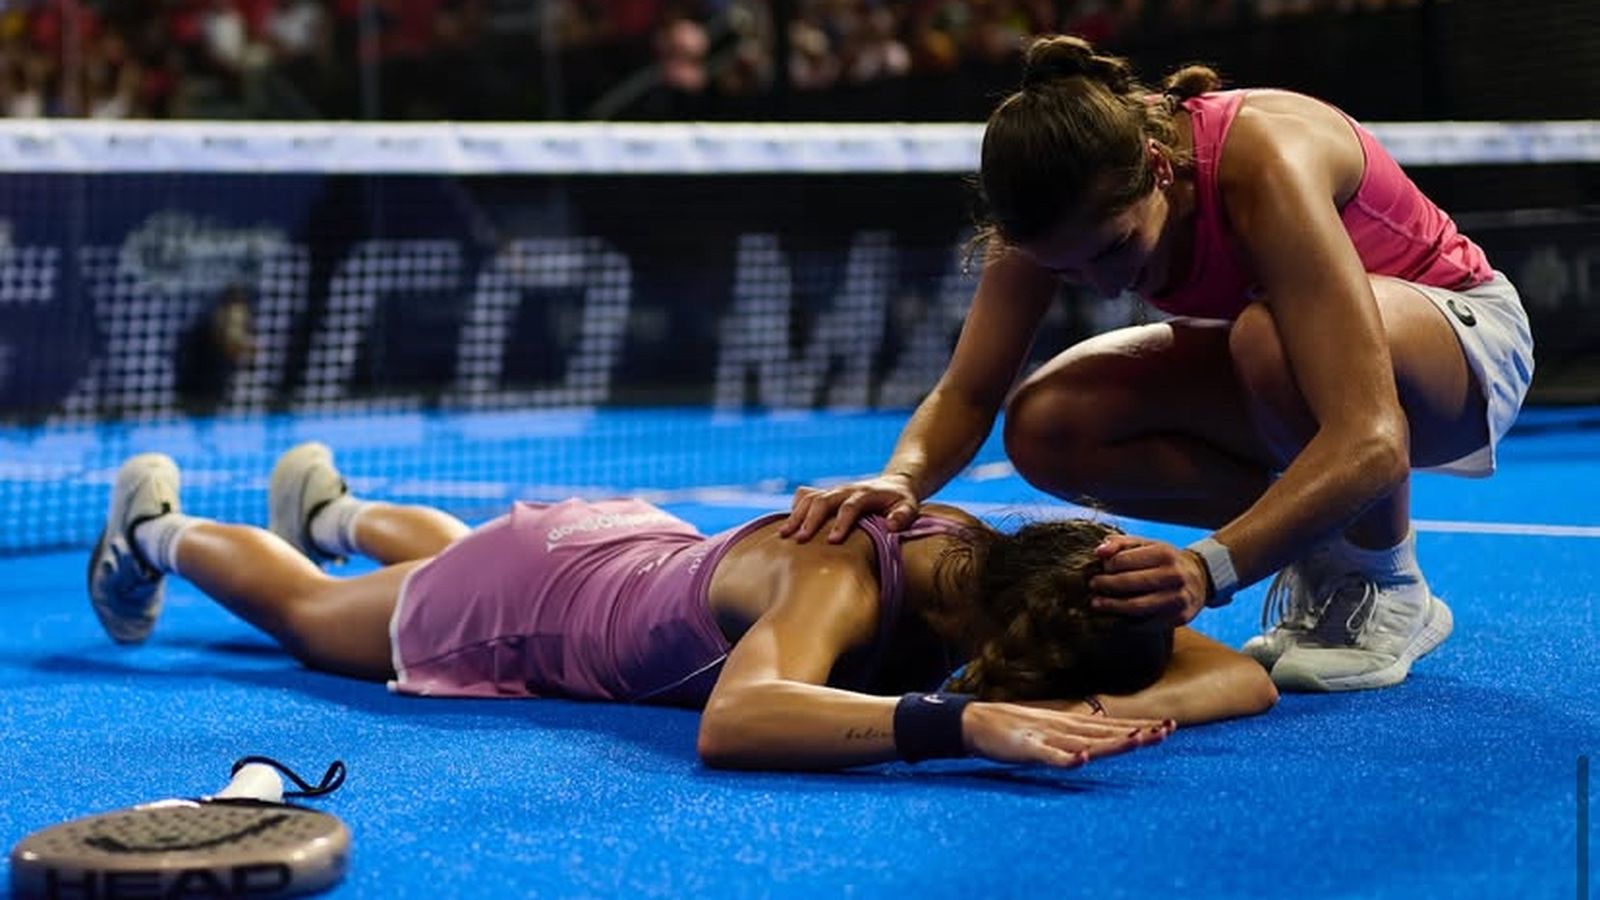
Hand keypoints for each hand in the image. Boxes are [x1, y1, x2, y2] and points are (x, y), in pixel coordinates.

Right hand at [779, 475, 920, 542]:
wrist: (894, 483)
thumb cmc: (901, 501)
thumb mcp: (909, 507)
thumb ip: (903, 516)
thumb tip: (892, 527)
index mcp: (865, 493)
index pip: (850, 506)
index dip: (841, 522)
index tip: (832, 541)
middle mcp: (845, 489)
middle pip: (822, 501)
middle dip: (810, 519)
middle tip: (799, 540)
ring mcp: (833, 491)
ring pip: (809, 498)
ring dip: (796, 515)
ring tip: (783, 535)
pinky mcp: (825, 494)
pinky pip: (805, 496)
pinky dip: (794, 507)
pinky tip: (786, 525)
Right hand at [962, 701, 1173, 767]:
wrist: (975, 722)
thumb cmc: (1014, 729)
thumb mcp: (1050, 732)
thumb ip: (1073, 738)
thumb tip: (1097, 745)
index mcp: (1071, 724)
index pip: (1112, 725)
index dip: (1139, 725)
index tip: (1168, 726)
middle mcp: (1065, 727)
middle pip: (1106, 731)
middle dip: (1137, 732)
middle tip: (1167, 731)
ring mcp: (1047, 737)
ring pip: (1086, 741)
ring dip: (1112, 742)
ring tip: (1137, 741)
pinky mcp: (1028, 747)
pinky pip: (1049, 755)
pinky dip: (1066, 759)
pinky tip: (1083, 760)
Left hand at [1088, 534, 1210, 628]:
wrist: (1200, 578)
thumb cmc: (1165, 560)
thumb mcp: (1147, 545)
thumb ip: (1120, 544)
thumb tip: (1098, 552)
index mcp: (1164, 553)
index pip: (1124, 560)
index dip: (1107, 565)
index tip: (1100, 568)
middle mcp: (1174, 575)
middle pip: (1129, 583)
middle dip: (1106, 585)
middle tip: (1092, 586)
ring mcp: (1177, 598)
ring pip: (1136, 606)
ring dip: (1112, 606)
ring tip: (1097, 604)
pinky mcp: (1179, 618)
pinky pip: (1147, 623)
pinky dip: (1128, 621)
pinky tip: (1116, 617)